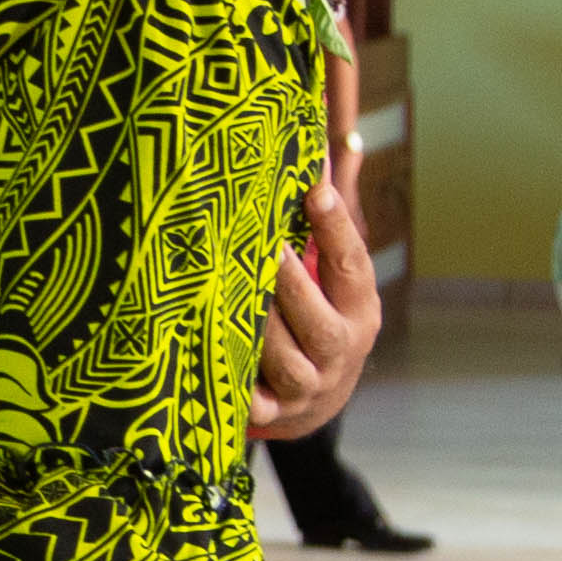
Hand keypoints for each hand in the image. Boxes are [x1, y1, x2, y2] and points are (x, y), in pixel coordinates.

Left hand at [250, 49, 379, 440]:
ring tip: (220, 291)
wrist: (316, 405)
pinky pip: (247, 400)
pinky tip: (202, 352)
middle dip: (287, 284)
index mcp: (359, 310)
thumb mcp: (334, 278)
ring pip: (280, 362)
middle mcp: (338, 352)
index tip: (312, 188)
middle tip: (258, 243)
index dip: (335, 227)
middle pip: (316, 322)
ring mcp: (306, 388)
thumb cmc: (317, 317)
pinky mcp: (270, 415)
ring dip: (253, 330)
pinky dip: (228, 381)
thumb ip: (329, 221)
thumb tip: (338, 145)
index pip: (352, 265)